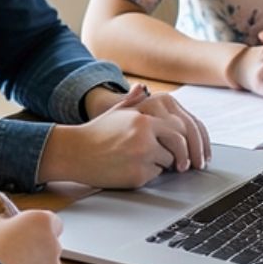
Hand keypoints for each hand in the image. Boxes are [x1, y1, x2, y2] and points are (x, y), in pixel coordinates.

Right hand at [0, 210, 62, 263]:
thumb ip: (9, 223)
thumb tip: (12, 227)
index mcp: (41, 221)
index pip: (52, 220)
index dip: (39, 225)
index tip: (29, 228)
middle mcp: (52, 241)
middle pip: (50, 241)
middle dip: (38, 243)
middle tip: (19, 248)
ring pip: (47, 261)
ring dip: (35, 262)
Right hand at [82, 85, 210, 169]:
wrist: (75, 153)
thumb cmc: (96, 132)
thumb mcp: (116, 112)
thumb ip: (133, 100)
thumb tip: (143, 88)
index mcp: (144, 119)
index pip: (179, 128)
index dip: (184, 138)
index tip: (187, 146)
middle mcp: (145, 137)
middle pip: (179, 146)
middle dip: (182, 154)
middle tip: (183, 163)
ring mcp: (142, 157)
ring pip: (168, 162)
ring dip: (162, 163)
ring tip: (143, 159)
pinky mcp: (137, 176)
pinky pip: (155, 176)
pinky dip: (149, 174)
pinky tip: (133, 167)